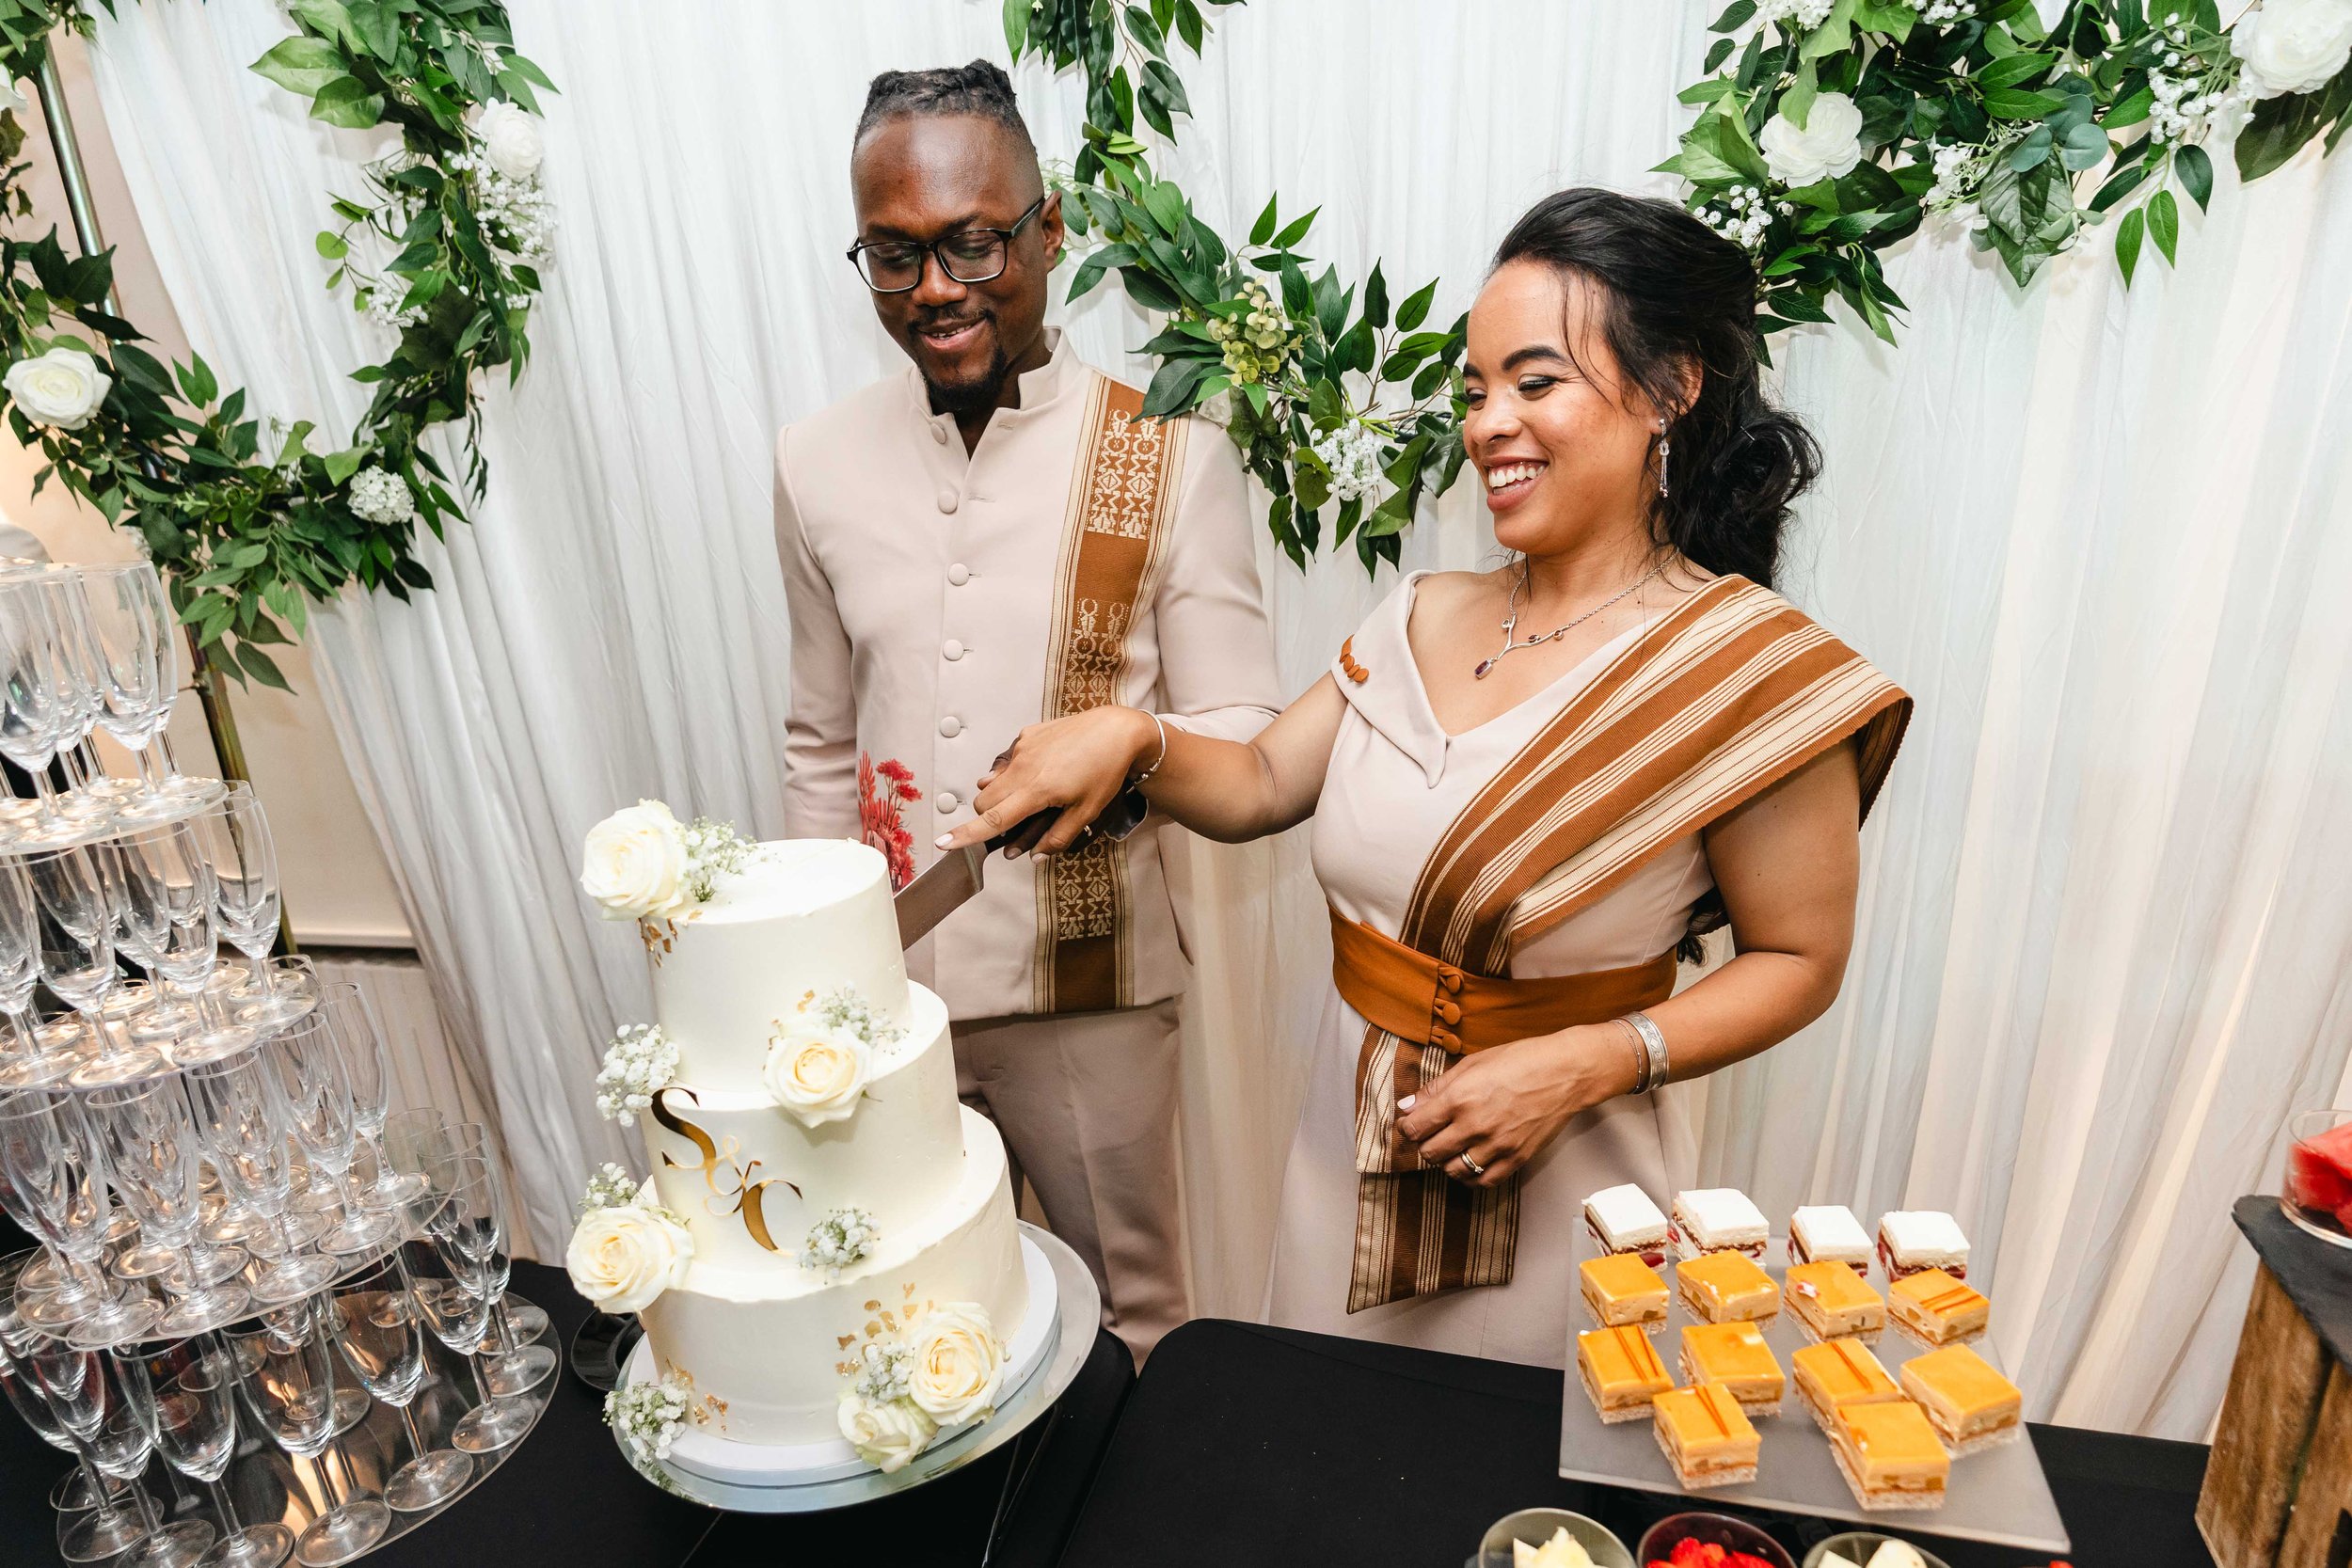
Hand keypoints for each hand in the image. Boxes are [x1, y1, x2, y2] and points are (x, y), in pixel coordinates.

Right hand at [936, 707, 1158, 858]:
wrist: (1116, 730)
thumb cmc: (1105, 771)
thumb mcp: (1088, 811)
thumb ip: (1058, 837)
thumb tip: (1035, 857)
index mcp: (1037, 791)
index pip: (993, 819)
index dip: (966, 834)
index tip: (943, 844)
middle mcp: (1023, 768)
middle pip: (984, 801)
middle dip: (988, 817)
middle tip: (1012, 823)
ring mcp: (1023, 749)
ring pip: (993, 781)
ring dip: (1000, 795)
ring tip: (1030, 796)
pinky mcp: (1027, 736)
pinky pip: (1008, 761)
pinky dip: (1013, 773)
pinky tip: (1040, 771)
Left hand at [1395, 1023, 1638, 1186]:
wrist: (1565, 1072)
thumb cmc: (1520, 1060)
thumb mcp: (1472, 1064)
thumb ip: (1436, 1088)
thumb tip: (1407, 1106)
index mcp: (1460, 1098)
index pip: (1416, 1128)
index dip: (1407, 1127)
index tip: (1410, 1124)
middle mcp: (1475, 1125)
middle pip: (1430, 1153)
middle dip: (1424, 1144)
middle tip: (1430, 1135)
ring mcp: (1497, 1146)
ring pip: (1453, 1171)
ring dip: (1446, 1161)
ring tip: (1451, 1148)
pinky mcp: (1517, 1159)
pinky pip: (1483, 1181)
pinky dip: (1471, 1176)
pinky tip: (1471, 1162)